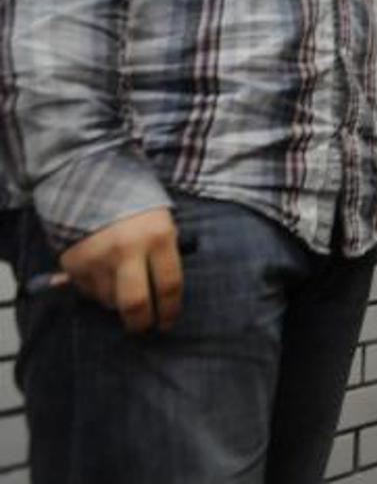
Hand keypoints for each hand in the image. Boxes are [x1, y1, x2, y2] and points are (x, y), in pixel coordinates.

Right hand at [59, 206, 182, 333]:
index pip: (169, 286)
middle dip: (141, 323)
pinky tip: (104, 274)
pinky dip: (98, 290)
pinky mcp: (74, 262)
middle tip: (144, 327)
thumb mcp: (162, 224)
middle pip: (135, 304)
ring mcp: (98, 256)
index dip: (170, 311)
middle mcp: (127, 249)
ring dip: (117, 302)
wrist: (94, 181)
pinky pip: (88, 291)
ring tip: (122, 286)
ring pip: (109, 300)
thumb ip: (164, 257)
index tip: (168, 322)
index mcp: (159, 237)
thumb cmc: (137, 206)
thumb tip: (164, 298)